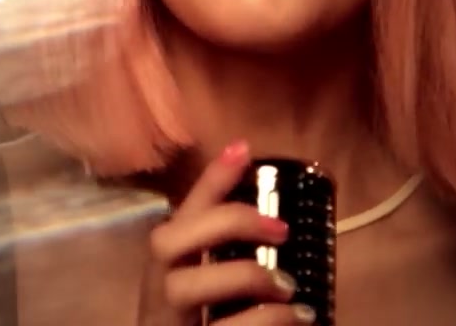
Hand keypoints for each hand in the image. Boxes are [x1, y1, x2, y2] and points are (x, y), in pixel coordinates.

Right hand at [146, 141, 315, 324]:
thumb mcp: (221, 297)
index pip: (181, 214)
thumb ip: (235, 265)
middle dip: (222, 223)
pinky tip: (297, 321)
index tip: (244, 148)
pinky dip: (262, 323)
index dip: (209, 181)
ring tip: (290, 289)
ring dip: (241, 277)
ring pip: (183, 288)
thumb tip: (282, 228)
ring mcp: (166, 323)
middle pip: (166, 242)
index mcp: (168, 273)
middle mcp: (157, 295)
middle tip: (280, 229)